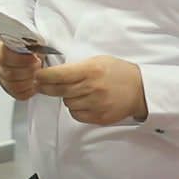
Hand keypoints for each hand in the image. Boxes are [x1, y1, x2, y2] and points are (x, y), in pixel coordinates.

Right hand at [0, 40, 42, 99]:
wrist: (28, 51)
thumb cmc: (28, 45)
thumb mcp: (31, 38)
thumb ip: (31, 43)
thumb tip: (36, 46)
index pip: (5, 56)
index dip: (21, 59)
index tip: (34, 57)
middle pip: (9, 73)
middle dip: (28, 70)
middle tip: (38, 65)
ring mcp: (1, 77)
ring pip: (13, 86)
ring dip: (29, 80)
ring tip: (36, 73)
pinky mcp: (8, 88)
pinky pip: (18, 94)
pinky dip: (29, 91)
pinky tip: (33, 83)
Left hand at [33, 55, 147, 124]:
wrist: (140, 90)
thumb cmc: (118, 72)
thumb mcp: (98, 61)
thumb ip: (77, 67)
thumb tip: (54, 73)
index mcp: (91, 71)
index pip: (60, 75)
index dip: (45, 76)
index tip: (37, 76)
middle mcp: (93, 88)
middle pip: (60, 90)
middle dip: (45, 87)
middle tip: (39, 85)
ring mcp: (96, 104)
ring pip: (67, 103)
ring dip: (65, 97)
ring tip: (76, 91)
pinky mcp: (100, 117)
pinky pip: (77, 115)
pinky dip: (75, 108)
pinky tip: (83, 101)